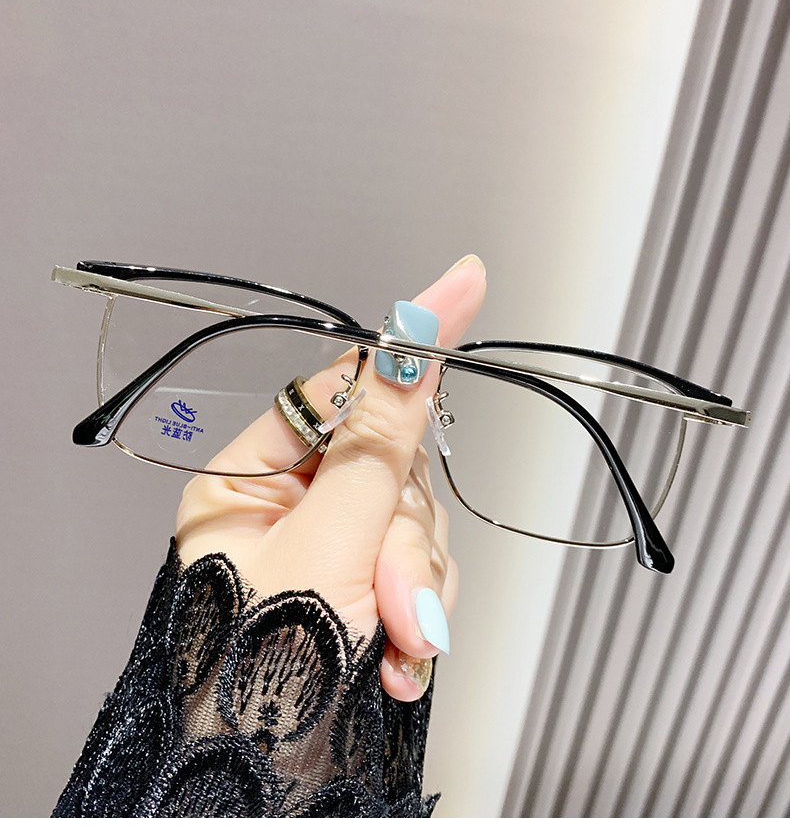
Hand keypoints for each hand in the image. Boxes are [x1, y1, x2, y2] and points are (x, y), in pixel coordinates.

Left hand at [175, 255, 486, 700]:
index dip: (398, 361)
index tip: (455, 290)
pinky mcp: (369, 591)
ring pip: (416, 523)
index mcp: (249, 483)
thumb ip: (381, 443)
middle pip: (392, 468)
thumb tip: (409, 348)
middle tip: (397, 595)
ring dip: (420, 584)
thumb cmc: (262, 675)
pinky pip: (423, 570)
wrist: (273, 786)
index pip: (336, 392)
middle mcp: (292, 511)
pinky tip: (403, 659)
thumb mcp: (330, 543)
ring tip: (396, 642)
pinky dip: (425, 612)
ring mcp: (334, 552)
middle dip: (406, 536)